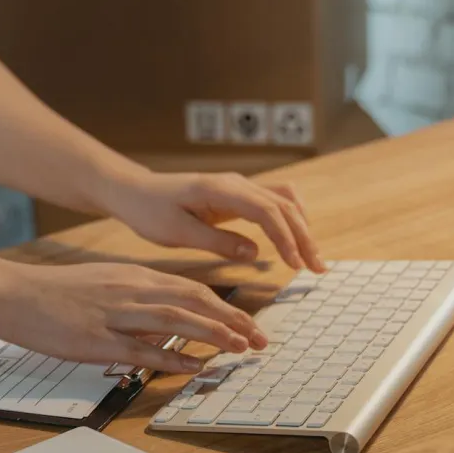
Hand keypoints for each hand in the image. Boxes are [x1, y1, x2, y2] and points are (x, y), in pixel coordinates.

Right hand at [0, 262, 268, 372]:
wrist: (14, 294)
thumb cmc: (57, 293)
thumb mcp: (105, 284)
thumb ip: (138, 296)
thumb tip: (169, 315)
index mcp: (135, 277)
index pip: (193, 288)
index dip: (226, 307)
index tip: (249, 323)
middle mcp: (132, 291)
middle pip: (194, 301)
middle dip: (233, 320)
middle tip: (260, 339)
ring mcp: (115, 315)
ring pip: (176, 320)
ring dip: (214, 334)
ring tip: (241, 348)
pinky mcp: (97, 341)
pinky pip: (142, 349)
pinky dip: (173, 357)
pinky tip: (195, 366)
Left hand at [105, 171, 325, 272]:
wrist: (135, 191)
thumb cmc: (150, 211)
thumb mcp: (177, 233)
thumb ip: (217, 241)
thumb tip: (255, 254)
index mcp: (221, 190)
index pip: (267, 211)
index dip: (287, 238)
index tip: (296, 266)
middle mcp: (236, 183)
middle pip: (284, 205)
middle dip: (304, 237)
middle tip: (318, 269)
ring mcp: (239, 186)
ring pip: (285, 202)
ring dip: (302, 228)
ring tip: (312, 259)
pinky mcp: (238, 195)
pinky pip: (274, 203)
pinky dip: (290, 221)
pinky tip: (294, 242)